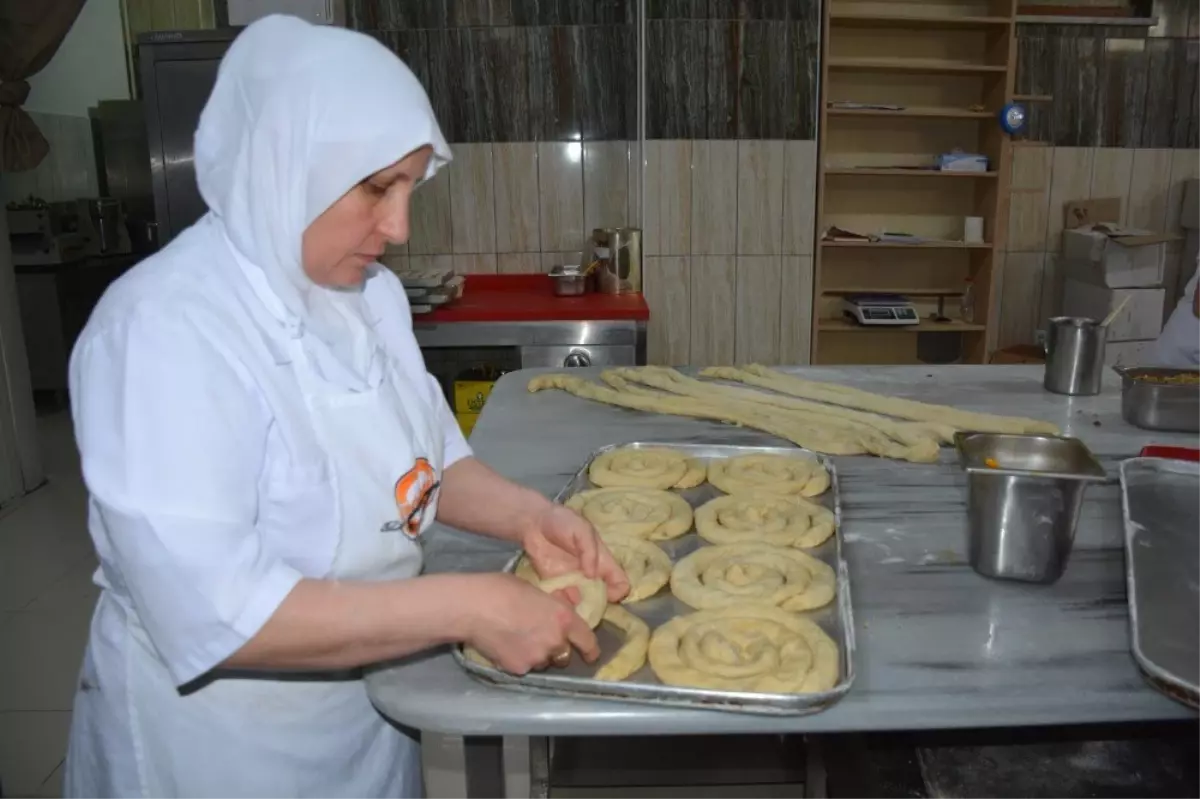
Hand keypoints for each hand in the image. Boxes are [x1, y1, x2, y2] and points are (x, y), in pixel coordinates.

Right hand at [462, 573, 598, 674]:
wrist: (472, 607)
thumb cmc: (501, 589)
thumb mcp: (534, 589)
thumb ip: (554, 603)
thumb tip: (568, 604)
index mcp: (563, 618)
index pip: (587, 641)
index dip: (591, 650)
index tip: (591, 655)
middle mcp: (555, 641)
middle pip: (565, 656)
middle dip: (557, 650)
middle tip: (541, 639)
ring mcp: (537, 658)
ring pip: (544, 663)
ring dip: (538, 656)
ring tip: (518, 641)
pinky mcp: (518, 669)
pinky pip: (524, 668)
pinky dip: (519, 660)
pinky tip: (505, 647)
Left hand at [522, 504, 629, 602]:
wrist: (533, 523)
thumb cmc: (562, 522)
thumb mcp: (582, 530)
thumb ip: (589, 551)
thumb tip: (593, 575)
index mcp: (602, 561)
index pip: (620, 582)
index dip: (619, 592)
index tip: (608, 596)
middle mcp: (590, 575)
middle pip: (602, 598)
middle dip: (598, 607)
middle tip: (588, 608)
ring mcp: (572, 582)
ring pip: (583, 604)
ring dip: (580, 610)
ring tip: (572, 612)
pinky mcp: (555, 585)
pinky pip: (562, 602)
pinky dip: (561, 607)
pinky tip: (556, 605)